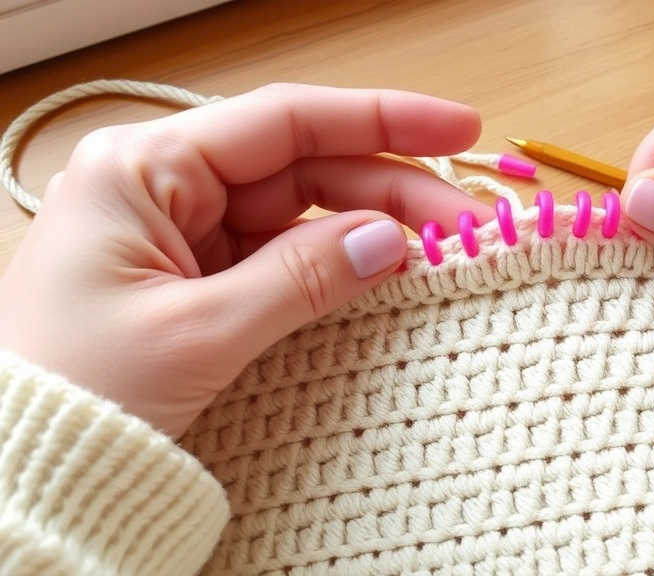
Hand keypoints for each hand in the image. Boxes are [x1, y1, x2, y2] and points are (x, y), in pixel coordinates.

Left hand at [0, 83, 490, 437]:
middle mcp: (164, 186)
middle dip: (387, 186)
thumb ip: (301, 277)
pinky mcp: (196, 277)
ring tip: (439, 248)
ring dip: (369, 227)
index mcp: (143, 169)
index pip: (283, 121)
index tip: (456, 127)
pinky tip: (383, 271)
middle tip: (464, 220)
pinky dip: (334, 265)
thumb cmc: (77, 390)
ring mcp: (182, 233)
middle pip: (302, 165)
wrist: (23, 467)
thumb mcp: (198, 331)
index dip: (380, 118)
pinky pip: (281, 255)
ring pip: (299, 211)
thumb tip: (389, 239)